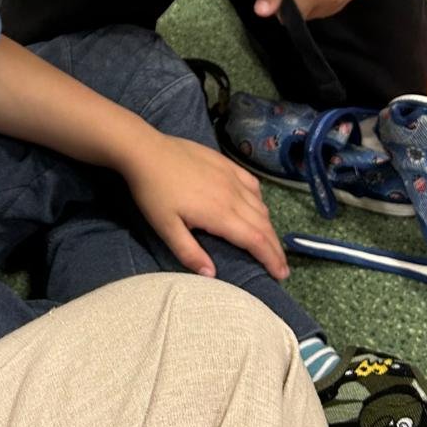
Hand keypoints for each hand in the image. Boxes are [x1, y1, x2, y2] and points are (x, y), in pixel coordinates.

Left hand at [121, 131, 289, 280]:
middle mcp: (232, 195)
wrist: (145, 151)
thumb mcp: (165, 227)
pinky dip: (260, 200)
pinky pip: (252, 184)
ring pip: (260, 205)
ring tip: (269, 242)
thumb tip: (211, 275)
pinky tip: (257, 206)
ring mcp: (230, 177)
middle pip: (263, 225)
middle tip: (281, 267)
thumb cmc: (153, 192)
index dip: (271, 258)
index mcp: (220, 214)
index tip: (281, 274)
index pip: (255, 240)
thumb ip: (189, 252)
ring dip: (268, 226)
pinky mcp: (225, 163)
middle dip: (275, 248)